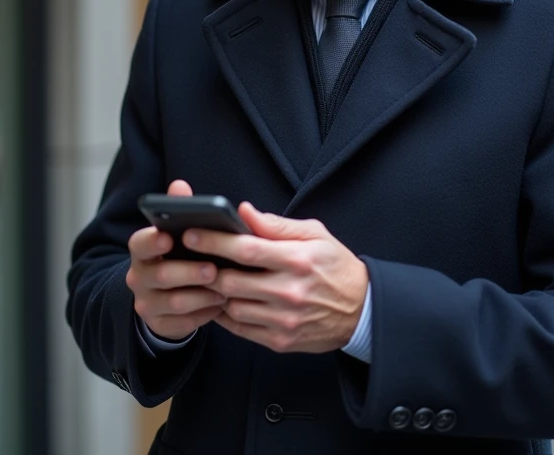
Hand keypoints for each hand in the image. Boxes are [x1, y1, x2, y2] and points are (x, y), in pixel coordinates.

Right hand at [125, 180, 224, 340]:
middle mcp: (138, 277)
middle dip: (189, 272)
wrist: (167, 297)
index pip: (139, 243)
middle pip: (160, 274)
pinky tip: (220, 305)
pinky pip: (183, 323)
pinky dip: (204, 314)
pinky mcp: (160, 325)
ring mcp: (147, 303)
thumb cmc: (180, 256)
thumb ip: (179, 209)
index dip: (152, 241)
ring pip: (174, 302)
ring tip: (225, 289)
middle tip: (213, 269)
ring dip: (202, 295)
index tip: (168, 237)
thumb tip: (180, 185)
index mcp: (142, 250)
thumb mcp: (180, 233)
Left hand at [184, 204, 367, 354]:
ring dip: (217, 294)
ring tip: (213, 280)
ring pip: (232, 306)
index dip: (214, 241)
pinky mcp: (280, 340)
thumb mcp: (316, 235)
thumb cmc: (336, 267)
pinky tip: (227, 301)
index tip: (192, 235)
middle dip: (208, 270)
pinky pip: (240, 328)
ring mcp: (284, 319)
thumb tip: (245, 211)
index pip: (246, 249)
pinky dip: (227, 315)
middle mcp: (290, 291)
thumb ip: (277, 225)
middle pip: (232, 281)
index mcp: (298, 260)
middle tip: (195, 260)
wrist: (361, 311)